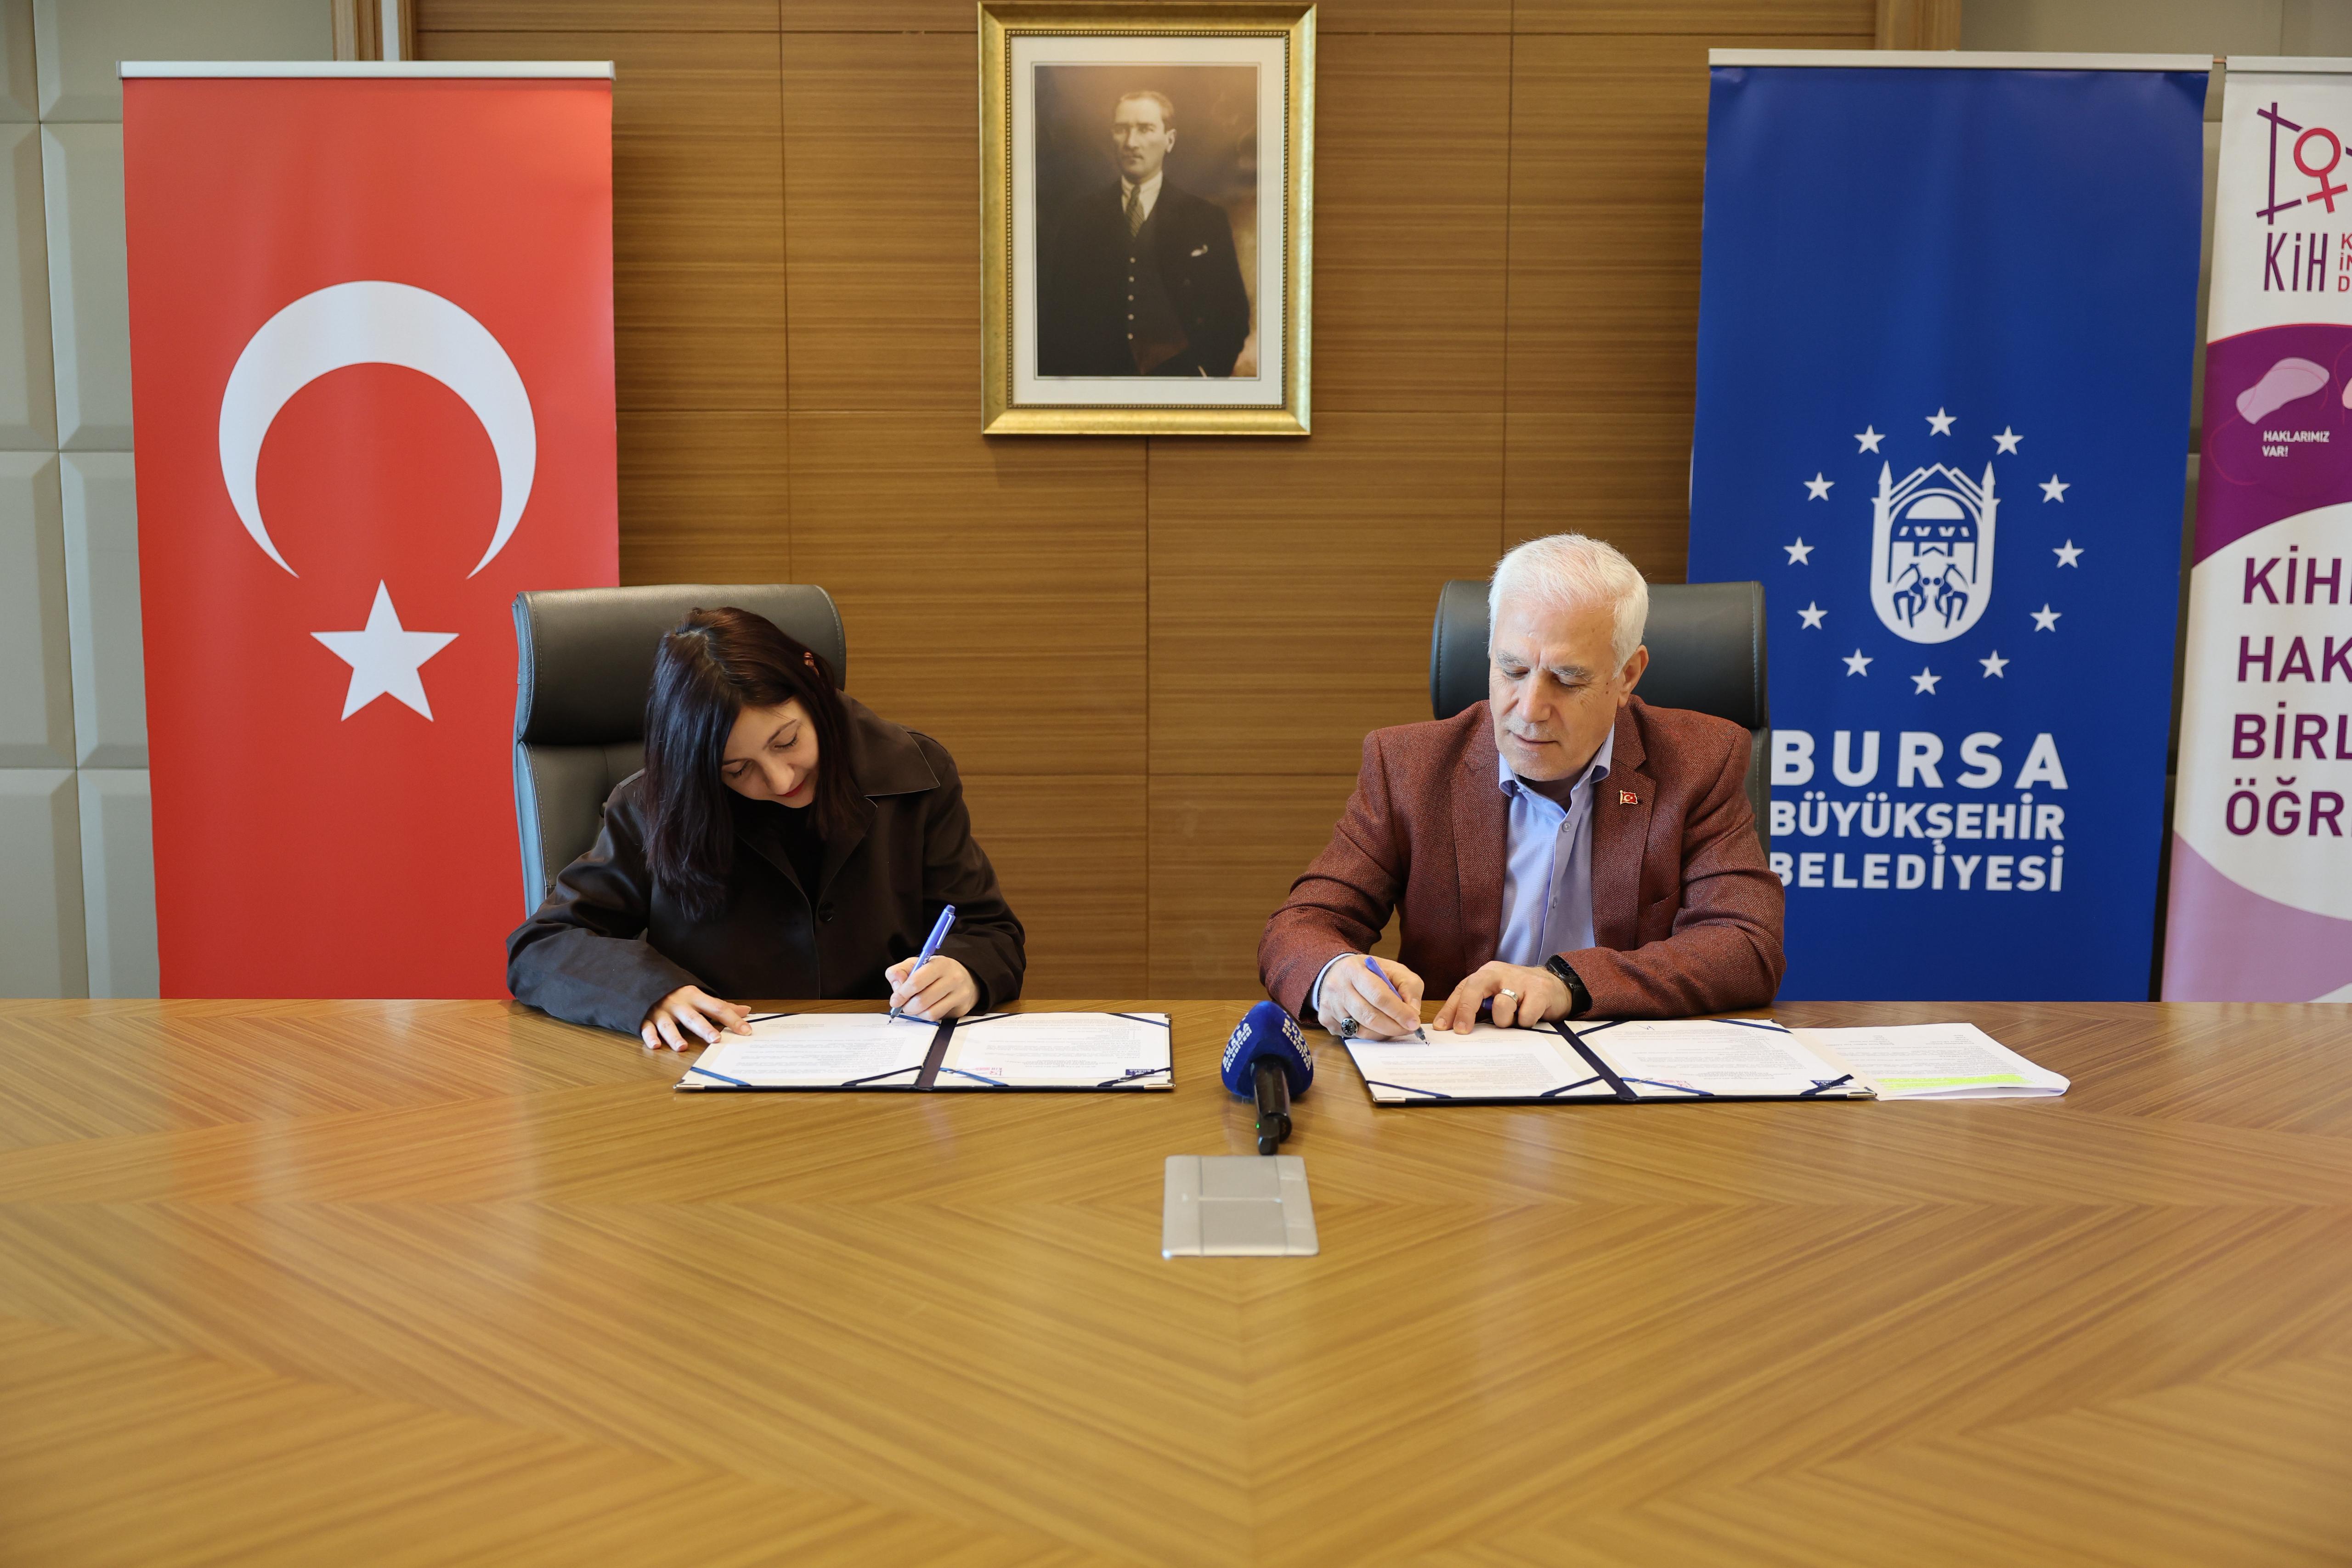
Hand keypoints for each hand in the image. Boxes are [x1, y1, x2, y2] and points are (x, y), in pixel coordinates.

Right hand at [641, 985, 750, 1050]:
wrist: (647, 979)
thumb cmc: (679, 994)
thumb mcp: (700, 996)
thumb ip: (721, 1006)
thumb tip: (746, 1011)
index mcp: (694, 996)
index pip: (717, 1008)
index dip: (732, 1019)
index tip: (746, 1031)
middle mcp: (678, 1004)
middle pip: (693, 1017)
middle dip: (705, 1028)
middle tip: (716, 1040)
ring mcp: (661, 1011)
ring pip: (668, 1025)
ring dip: (675, 1036)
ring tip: (682, 1047)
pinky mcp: (646, 1018)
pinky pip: (647, 1029)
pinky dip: (650, 1037)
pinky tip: (655, 1046)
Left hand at [885, 954, 978, 1020]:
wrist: (965, 978)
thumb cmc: (937, 971)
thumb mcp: (917, 964)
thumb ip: (901, 971)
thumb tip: (896, 986)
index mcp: (940, 964)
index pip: (916, 981)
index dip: (902, 993)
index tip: (895, 1000)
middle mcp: (953, 978)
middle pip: (922, 1000)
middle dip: (907, 1006)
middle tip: (904, 1005)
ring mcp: (960, 994)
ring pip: (929, 1012)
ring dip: (916, 1013)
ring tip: (915, 1007)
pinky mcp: (961, 1008)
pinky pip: (937, 1017)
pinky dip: (926, 1016)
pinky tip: (926, 1009)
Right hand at [1314, 954, 1424, 1038]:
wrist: (1337, 972)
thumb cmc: (1369, 972)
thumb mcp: (1393, 969)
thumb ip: (1408, 987)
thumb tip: (1412, 1012)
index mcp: (1354, 970)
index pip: (1379, 996)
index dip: (1399, 1012)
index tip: (1414, 1022)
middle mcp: (1338, 988)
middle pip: (1369, 1017)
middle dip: (1394, 1027)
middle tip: (1408, 1029)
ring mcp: (1330, 1006)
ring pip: (1361, 1030)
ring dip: (1383, 1033)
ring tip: (1394, 1027)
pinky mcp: (1326, 1020)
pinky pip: (1352, 1036)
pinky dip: (1369, 1035)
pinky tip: (1375, 1025)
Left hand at [1433, 963, 1571, 1033]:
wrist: (1556, 985)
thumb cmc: (1518, 994)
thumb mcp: (1494, 996)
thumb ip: (1474, 1008)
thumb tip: (1448, 1028)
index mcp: (1486, 974)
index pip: (1462, 990)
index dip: (1450, 1009)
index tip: (1441, 1028)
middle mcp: (1500, 973)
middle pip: (1475, 989)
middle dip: (1465, 1011)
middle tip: (1462, 1031)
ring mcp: (1520, 980)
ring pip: (1501, 1006)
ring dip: (1504, 1021)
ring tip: (1513, 1020)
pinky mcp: (1540, 991)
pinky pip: (1525, 1016)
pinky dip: (1525, 1023)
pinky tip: (1529, 1018)